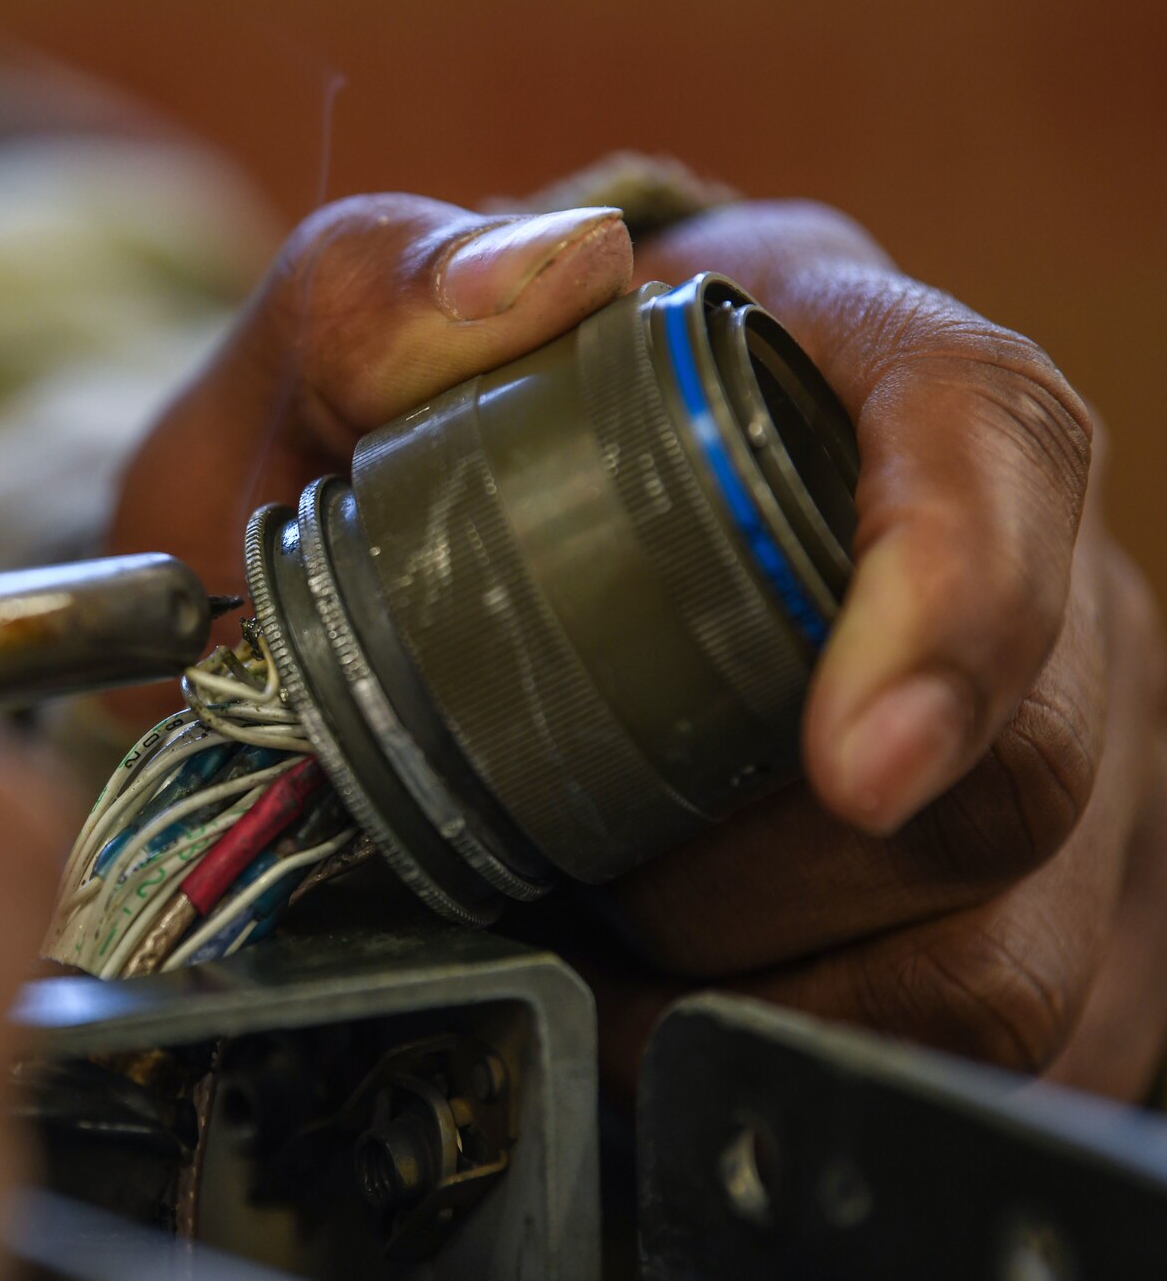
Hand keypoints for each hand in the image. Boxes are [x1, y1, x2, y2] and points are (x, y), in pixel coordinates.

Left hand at [110, 194, 1166, 1098]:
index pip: (993, 434)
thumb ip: (368, 300)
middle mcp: (986, 550)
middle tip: (569, 863)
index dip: (963, 600)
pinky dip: (802, 1060)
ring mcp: (1030, 738)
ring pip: (1004, 942)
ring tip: (598, 934)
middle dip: (762, 870)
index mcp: (833, 364)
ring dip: (769, 986)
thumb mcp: (306, 388)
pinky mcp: (1026, 906)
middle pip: (1017, 753)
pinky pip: (988, 1044)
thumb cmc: (365, 486)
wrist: (382, 613)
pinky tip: (668, 1015)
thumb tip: (546, 275)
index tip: (853, 770)